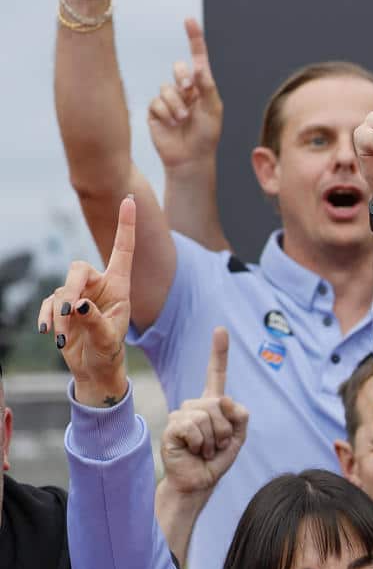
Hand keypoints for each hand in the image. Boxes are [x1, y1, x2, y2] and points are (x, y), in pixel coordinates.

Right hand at [39, 195, 134, 407]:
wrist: (95, 368)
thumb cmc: (108, 351)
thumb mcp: (108, 339)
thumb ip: (95, 321)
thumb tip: (77, 304)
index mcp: (119, 287)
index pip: (123, 250)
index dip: (126, 226)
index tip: (129, 200)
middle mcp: (98, 285)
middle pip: (78, 269)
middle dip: (70, 289)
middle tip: (69, 313)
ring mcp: (77, 294)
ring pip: (61, 290)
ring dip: (60, 315)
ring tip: (64, 338)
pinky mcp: (60, 306)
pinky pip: (49, 304)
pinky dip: (48, 318)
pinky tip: (50, 334)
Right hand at [147, 19, 222, 170]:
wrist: (190, 158)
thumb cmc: (207, 136)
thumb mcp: (212, 109)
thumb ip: (206, 86)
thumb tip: (199, 66)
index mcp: (202, 88)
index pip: (197, 59)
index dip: (194, 39)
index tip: (189, 20)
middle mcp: (184, 90)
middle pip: (178, 68)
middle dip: (182, 77)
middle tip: (189, 91)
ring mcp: (168, 99)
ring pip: (166, 88)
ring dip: (176, 104)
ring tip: (184, 120)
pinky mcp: (155, 110)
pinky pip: (156, 102)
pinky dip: (166, 112)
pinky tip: (172, 123)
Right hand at [160, 327, 246, 494]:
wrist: (198, 482)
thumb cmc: (216, 460)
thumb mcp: (238, 438)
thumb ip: (240, 417)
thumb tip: (225, 399)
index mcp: (212, 404)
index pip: (216, 374)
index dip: (218, 352)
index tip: (220, 329)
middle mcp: (194, 405)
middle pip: (219, 404)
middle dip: (226, 431)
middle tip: (217, 446)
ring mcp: (180, 414)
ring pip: (208, 417)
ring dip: (214, 440)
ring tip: (206, 450)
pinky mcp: (171, 427)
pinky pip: (194, 428)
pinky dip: (202, 444)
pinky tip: (194, 451)